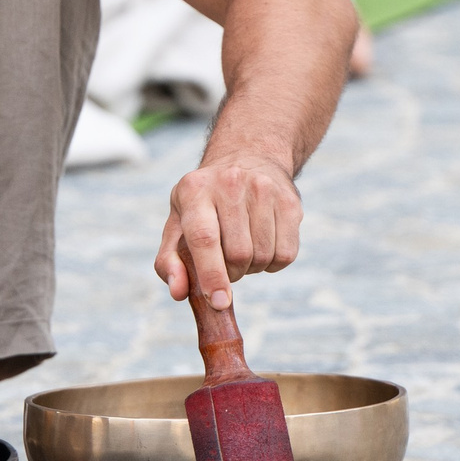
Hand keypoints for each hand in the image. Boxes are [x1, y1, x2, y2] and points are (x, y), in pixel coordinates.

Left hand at [154, 149, 302, 310]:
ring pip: (263, 256)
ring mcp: (264, 190)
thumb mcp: (177, 223)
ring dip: (252, 268)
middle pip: (238, 254)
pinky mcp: (290, 202)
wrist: (246, 159)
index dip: (212, 275)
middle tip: (226, 265)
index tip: (219, 301)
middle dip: (231, 273)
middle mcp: (230, 184)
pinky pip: (286, 254)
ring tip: (242, 249)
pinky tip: (262, 244)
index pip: (204, 238)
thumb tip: (178, 292)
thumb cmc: (204, 204)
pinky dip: (273, 263)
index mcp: (194, 190)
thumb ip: (169, 261)